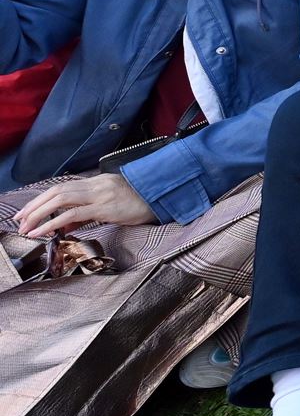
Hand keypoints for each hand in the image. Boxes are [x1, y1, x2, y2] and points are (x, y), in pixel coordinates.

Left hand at [14, 173, 155, 237]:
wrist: (164, 198)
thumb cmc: (141, 203)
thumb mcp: (112, 205)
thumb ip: (88, 212)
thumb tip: (66, 223)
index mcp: (97, 183)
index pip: (61, 188)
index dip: (40, 199)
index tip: (26, 212)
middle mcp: (96, 186)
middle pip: (56, 191)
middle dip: (34, 206)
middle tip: (19, 220)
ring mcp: (100, 195)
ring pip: (60, 199)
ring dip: (38, 214)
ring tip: (26, 227)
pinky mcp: (105, 207)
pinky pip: (72, 214)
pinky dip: (52, 223)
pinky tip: (42, 232)